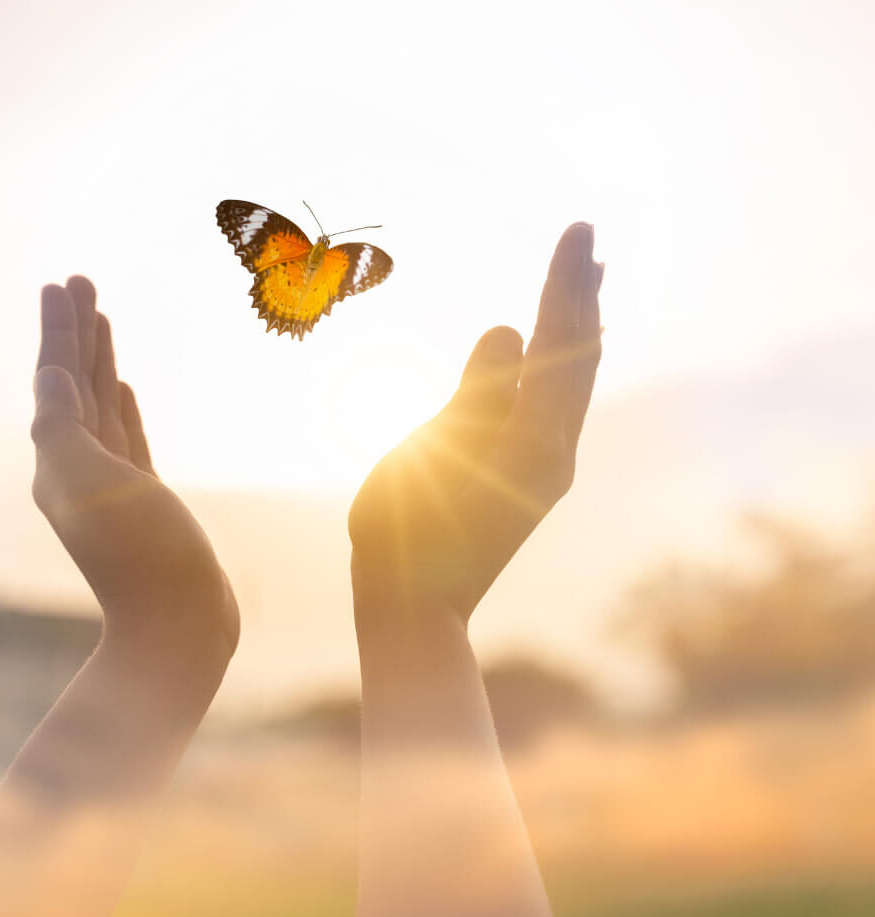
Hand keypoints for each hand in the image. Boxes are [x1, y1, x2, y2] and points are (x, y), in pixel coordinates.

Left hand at [32, 277, 238, 652]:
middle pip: (74, 385)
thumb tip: (53, 377)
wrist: (180, 625)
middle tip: (80, 283)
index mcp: (58, 459)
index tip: (64, 284)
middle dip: (77, 334)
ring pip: (100, 408)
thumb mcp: (89, 484)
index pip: (56, 379)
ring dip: (98, 363)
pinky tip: (122, 390)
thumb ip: (62, 427)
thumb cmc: (140, 557)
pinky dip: (122, 409)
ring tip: (102, 322)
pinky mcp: (145, 501)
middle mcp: (78, 468)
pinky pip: (127, 439)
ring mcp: (113, 485)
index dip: (60, 330)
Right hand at [350, 223, 602, 623]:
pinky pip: (557, 407)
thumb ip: (476, 392)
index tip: (578, 229)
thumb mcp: (433, 454)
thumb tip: (511, 330)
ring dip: (580, 329)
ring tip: (588, 284)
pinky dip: (563, 368)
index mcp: (534, 440)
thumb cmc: (408, 533)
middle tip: (589, 238)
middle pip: (580, 357)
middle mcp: (554, 451)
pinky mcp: (531, 480)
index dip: (566, 282)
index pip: (560, 342)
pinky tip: (556, 357)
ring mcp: (547, 468)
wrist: (416, 606)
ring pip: (575, 384)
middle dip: (582, 294)